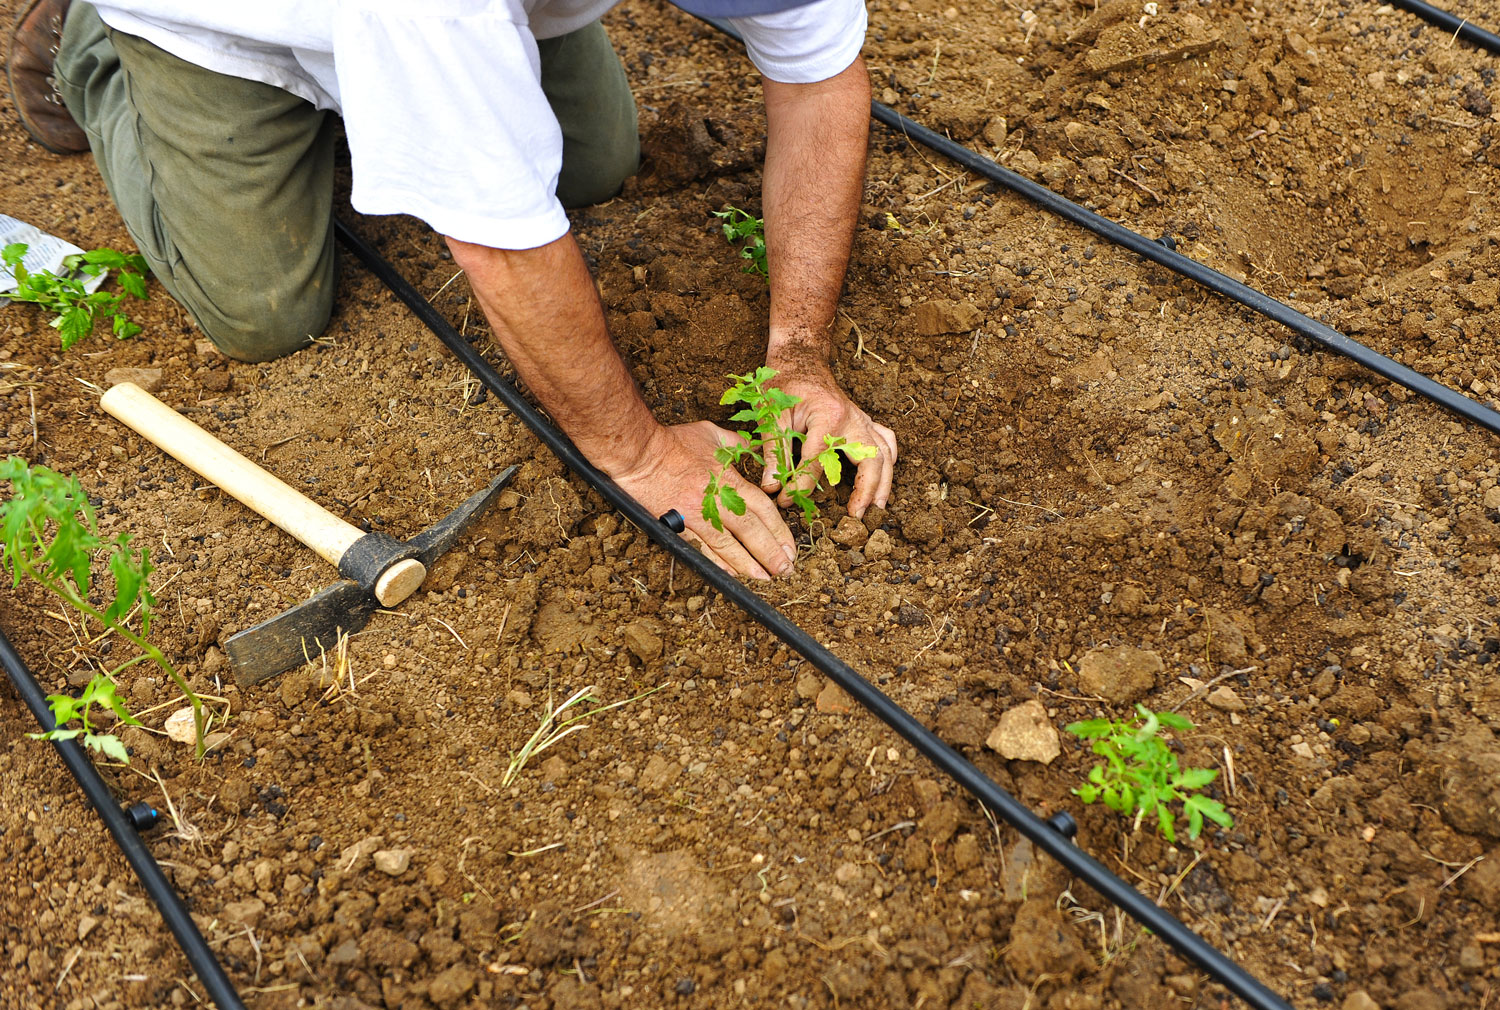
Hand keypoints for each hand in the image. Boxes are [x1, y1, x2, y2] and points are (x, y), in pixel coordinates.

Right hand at [611, 421, 796, 579]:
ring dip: (749, 565)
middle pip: (752, 532)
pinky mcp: (679, 526)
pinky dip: (718, 563)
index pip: (763, 510)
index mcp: (729, 479)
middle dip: (771, 554)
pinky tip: (731, 574)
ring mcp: (698, 515)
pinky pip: (703, 548)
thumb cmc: (673, 442)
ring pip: (729, 546)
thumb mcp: (712, 434)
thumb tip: (752, 447)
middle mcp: (718, 500)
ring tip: (765, 578)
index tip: (790, 547)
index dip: (780, 531)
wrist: (639, 453)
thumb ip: (736, 444)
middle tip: (785, 570)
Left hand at [758, 364, 896, 518]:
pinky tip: (883, 480)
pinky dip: (889, 461)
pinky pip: (886, 441)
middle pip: (869, 461)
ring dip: (883, 483)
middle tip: (854, 519)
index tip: (787, 501)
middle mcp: (852, 418)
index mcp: (828, 415)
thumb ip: (773, 452)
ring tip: (876, 510)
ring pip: (884, 454)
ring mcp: (861, 419)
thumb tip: (772, 487)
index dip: (802, 485)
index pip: (818, 461)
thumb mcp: (771, 415)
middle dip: (865, 492)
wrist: (799, 358)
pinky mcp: (864, 420)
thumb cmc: (783, 382)